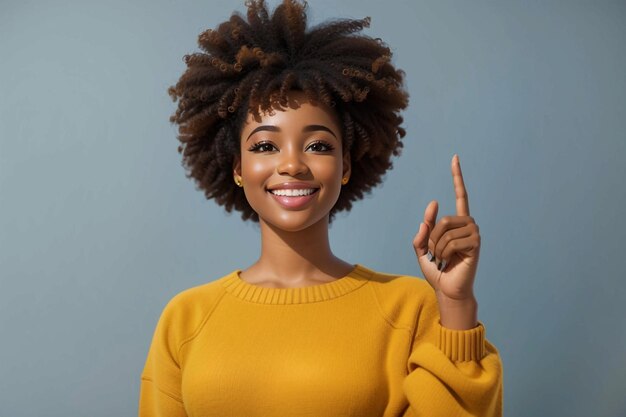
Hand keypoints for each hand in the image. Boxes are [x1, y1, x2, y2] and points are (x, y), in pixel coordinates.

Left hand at [412, 154, 480, 301]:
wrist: (448, 290)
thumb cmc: (437, 270)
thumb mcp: (421, 249)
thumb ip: (422, 230)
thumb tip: (433, 205)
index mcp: (457, 223)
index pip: (460, 196)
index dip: (457, 177)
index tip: (455, 158)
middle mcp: (469, 225)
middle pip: (444, 219)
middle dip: (432, 238)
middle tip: (435, 253)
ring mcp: (474, 233)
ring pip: (446, 230)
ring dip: (437, 247)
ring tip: (443, 259)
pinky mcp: (476, 244)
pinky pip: (451, 241)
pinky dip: (443, 253)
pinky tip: (448, 261)